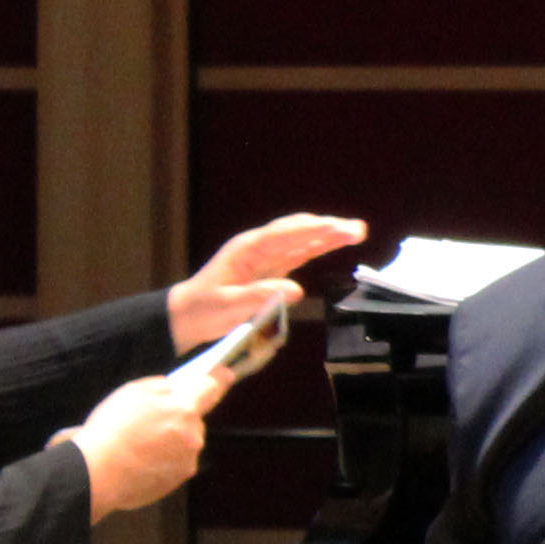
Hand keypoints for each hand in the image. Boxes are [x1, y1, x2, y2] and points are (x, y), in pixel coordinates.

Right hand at [62, 366, 217, 522]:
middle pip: (195, 418)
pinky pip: (176, 462)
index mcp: (185, 407)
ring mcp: (189, 459)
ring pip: (186, 441)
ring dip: (172, 440)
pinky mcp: (179, 479)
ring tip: (140, 444)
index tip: (225, 374)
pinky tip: (141, 460)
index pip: (212, 387)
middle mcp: (194, 434)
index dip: (218, 378)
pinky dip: (164, 459)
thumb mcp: (134, 392)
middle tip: (152, 421)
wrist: (97, 471)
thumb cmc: (112, 428)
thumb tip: (178, 388)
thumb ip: (163, 387)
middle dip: (180, 416)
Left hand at [171, 211, 364, 353]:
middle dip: (327, 227)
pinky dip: (318, 247)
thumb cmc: (203, 310)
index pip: (285, 234)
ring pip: (301, 239)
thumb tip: (296, 290)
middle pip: (297, 230)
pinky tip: (335, 243)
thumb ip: (259, 296)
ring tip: (357, 232)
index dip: (314, 230)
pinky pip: (298, 253)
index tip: (339, 228)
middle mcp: (258, 247)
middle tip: (358, 230)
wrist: (187, 315)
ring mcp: (265, 256)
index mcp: (247, 249)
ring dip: (327, 235)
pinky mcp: (270, 268)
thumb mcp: (227, 306)